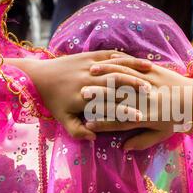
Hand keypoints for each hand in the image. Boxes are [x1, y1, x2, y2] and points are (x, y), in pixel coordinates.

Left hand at [7, 51, 151, 139]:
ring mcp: (89, 65)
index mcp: (83, 98)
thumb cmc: (52, 101)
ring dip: (134, 73)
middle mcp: (88, 80)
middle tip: (153, 96)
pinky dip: (126, 58)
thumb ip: (77, 131)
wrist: (39, 76)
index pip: (108, 106)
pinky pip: (111, 55)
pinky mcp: (90, 55)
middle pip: (116, 85)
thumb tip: (94, 137)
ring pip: (116, 68)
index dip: (125, 112)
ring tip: (151, 78)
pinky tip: (139, 62)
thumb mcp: (62, 119)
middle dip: (136, 90)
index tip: (141, 118)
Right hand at [83, 62, 192, 149]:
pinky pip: (131, 65)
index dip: (103, 122)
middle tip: (80, 96)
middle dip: (97, 98)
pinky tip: (105, 63)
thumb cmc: (179, 119)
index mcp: (146, 117)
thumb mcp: (162, 134)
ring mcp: (148, 82)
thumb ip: (142, 141)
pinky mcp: (152, 70)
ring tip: (87, 77)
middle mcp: (144, 99)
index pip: (119, 121)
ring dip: (103, 77)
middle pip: (116, 98)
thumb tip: (124, 148)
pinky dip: (116, 64)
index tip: (88, 123)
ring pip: (121, 79)